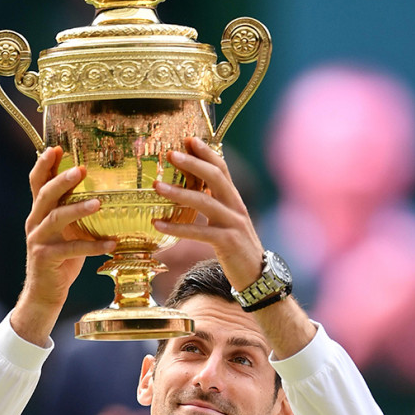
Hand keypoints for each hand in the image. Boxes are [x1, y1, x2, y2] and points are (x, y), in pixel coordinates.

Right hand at [11, 146, 114, 345]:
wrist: (46, 291)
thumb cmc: (61, 257)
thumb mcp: (66, 230)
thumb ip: (73, 211)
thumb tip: (100, 190)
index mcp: (39, 212)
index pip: (37, 182)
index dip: (43, 164)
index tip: (56, 147)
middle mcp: (35, 222)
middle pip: (45, 195)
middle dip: (62, 180)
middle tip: (80, 170)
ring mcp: (38, 240)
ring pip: (56, 219)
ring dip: (77, 209)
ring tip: (98, 203)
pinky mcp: (46, 258)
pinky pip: (71, 249)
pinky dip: (93, 246)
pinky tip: (111, 244)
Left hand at [152, 137, 263, 292]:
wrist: (257, 276)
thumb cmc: (236, 248)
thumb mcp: (227, 221)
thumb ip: (214, 204)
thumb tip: (191, 189)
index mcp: (234, 199)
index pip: (222, 168)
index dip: (206, 152)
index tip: (188, 139)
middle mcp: (236, 207)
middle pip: (215, 177)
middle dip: (192, 163)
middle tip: (170, 153)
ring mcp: (234, 224)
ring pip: (205, 202)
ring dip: (179, 192)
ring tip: (156, 186)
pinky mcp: (228, 242)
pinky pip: (200, 232)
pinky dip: (177, 228)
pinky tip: (158, 224)